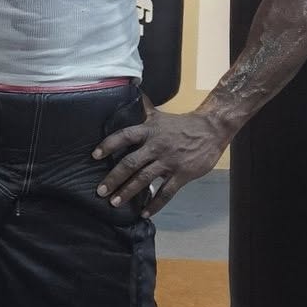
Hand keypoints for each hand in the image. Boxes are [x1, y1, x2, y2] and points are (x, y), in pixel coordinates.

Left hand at [92, 103, 230, 214]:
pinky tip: (145, 213)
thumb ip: (144, 109)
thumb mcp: (160, 115)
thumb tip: (130, 92)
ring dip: (128, 192)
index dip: (109, 145)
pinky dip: (155, 204)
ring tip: (115, 203)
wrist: (212, 129)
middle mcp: (156, 146)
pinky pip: (166, 192)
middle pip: (130, 163)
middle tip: (101, 191)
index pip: (125, 136)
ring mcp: (169, 161)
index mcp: (149, 130)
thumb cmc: (183, 124)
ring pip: (144, 179)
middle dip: (114, 178)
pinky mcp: (182, 174)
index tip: (95, 155)